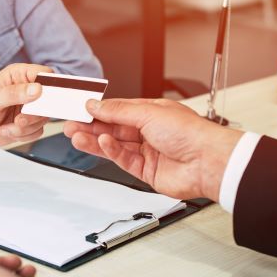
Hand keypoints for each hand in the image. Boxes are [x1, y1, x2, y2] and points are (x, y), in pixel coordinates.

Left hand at [0, 64, 50, 146]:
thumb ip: (14, 93)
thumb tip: (36, 89)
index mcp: (19, 75)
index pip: (44, 74)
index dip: (49, 87)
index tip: (43, 100)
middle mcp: (27, 90)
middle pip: (48, 100)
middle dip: (34, 114)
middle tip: (19, 119)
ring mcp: (29, 108)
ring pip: (43, 119)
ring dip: (25, 127)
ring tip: (7, 126)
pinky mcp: (29, 123)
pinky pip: (37, 131)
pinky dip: (23, 135)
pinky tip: (7, 130)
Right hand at [64, 98, 243, 201]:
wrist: (207, 162)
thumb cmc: (190, 133)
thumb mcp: (148, 112)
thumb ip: (118, 111)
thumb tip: (96, 104)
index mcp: (152, 112)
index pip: (118, 110)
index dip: (98, 110)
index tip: (78, 109)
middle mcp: (149, 132)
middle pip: (113, 129)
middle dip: (91, 127)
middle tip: (69, 125)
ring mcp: (147, 152)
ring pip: (114, 146)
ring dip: (95, 140)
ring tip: (75, 136)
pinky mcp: (146, 171)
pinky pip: (123, 160)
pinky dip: (111, 152)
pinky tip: (102, 144)